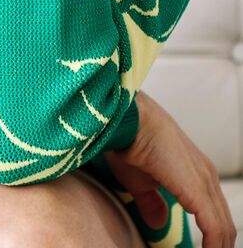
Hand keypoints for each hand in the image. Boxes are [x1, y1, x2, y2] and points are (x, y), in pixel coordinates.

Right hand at [104, 90, 235, 246]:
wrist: (129, 118)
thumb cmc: (129, 141)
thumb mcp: (139, 181)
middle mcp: (207, 177)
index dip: (211, 240)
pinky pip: (215, 230)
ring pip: (223, 230)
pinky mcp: (199, 191)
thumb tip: (159, 222)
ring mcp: (206, 182)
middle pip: (224, 225)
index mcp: (197, 174)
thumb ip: (151, 203)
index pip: (215, 216)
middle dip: (217, 247)